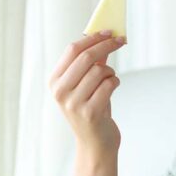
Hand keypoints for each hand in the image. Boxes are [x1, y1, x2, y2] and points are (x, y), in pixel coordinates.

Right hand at [49, 30, 126, 151]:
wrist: (95, 144)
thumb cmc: (92, 109)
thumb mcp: (87, 84)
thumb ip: (92, 61)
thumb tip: (104, 35)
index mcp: (55, 81)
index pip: (72, 50)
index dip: (92, 37)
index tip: (108, 31)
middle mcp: (60, 92)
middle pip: (85, 57)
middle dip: (106, 45)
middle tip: (121, 40)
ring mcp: (73, 103)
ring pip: (99, 71)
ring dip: (110, 71)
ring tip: (110, 79)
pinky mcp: (90, 112)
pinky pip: (108, 85)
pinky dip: (115, 82)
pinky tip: (112, 88)